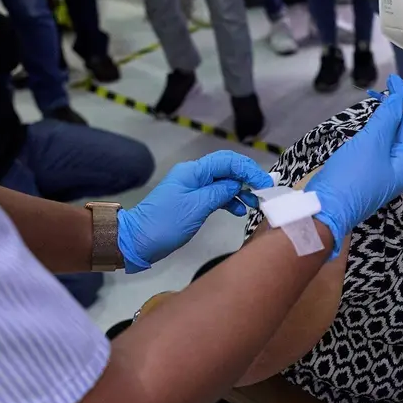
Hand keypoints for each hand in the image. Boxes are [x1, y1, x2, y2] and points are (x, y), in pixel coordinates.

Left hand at [117, 151, 273, 272]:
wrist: (137, 241)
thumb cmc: (165, 224)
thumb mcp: (196, 207)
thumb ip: (220, 192)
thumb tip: (237, 183)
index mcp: (193, 171)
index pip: (227, 161)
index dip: (248, 169)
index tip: (265, 183)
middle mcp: (194, 175)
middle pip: (226, 169)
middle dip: (247, 178)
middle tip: (264, 193)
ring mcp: (192, 189)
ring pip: (223, 183)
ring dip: (240, 191)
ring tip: (254, 204)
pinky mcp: (192, 202)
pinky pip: (216, 195)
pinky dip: (229, 200)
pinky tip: (239, 210)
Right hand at [305, 75, 402, 255]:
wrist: (323, 210)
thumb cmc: (351, 176)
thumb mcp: (371, 143)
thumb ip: (387, 119)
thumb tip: (398, 100)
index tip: (395, 79)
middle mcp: (398, 172)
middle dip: (399, 111)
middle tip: (389, 87)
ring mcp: (382, 176)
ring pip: (391, 143)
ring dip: (388, 121)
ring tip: (382, 102)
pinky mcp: (365, 178)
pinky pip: (377, 151)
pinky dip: (376, 134)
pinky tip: (370, 127)